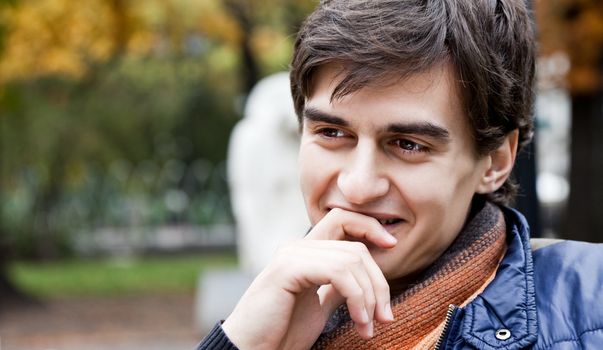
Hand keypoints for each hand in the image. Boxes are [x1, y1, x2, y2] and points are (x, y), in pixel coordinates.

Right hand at [221, 208, 396, 349]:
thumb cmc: (282, 332)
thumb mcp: (320, 306)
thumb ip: (339, 287)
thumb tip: (367, 279)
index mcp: (305, 251)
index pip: (343, 219)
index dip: (370, 226)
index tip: (393, 247)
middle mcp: (297, 247)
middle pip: (356, 245)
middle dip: (378, 282)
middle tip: (385, 317)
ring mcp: (291, 255)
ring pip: (351, 258)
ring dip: (369, 297)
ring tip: (368, 326)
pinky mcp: (287, 269)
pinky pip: (338, 272)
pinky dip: (357, 297)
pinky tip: (359, 321)